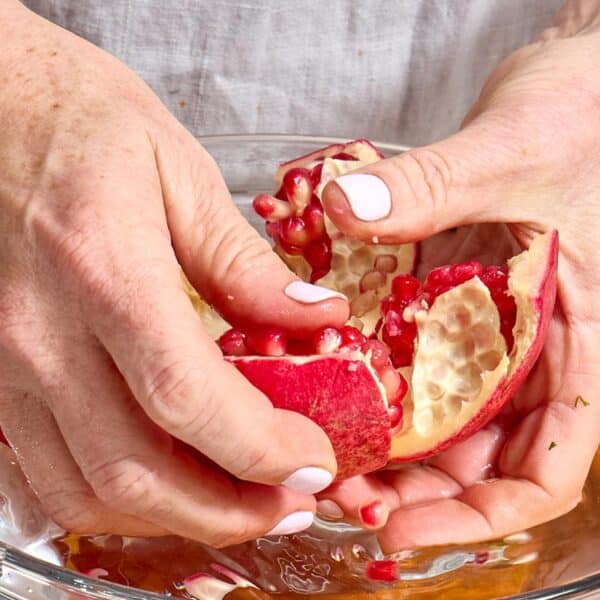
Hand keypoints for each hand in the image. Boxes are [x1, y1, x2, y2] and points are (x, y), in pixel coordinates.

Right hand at [0, 2, 349, 545]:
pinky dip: (113, 498)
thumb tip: (314, 318)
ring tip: (238, 501)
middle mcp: (40, 332)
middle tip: (288, 501)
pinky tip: (163, 483)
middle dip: (226, 509)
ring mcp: (4, 362)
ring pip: (85, 490)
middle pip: (135, 471)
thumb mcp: (178, 169)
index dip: (259, 448)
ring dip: (173, 516)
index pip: (187, 397)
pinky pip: (45, 470)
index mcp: (102, 267)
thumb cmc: (76, 117)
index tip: (312, 463)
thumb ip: (243, 261)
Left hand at [317, 1, 599, 550]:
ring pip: (435, 416)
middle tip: (336, 489)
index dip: (480, 513)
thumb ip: (430, 186)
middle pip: (473, 457)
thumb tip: (342, 208)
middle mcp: (524, 350)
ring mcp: (482, 328)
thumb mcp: (508, 154)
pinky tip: (326, 378)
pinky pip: (408, 355)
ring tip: (321, 446)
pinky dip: (371, 379)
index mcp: (571, 341)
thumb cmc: (578, 120)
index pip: (546, 467)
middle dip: (409, 488)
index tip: (405, 527)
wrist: (575, 91)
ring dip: (381, 443)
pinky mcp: (446, 298)